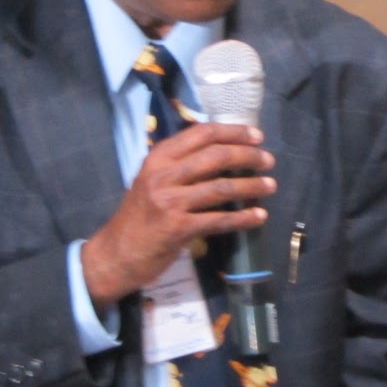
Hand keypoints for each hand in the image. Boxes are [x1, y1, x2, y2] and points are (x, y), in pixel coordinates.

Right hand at [82, 122, 275, 307]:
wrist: (115, 254)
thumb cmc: (139, 216)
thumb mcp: (152, 180)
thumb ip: (180, 164)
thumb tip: (224, 150)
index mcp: (158, 158)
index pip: (202, 133)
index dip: (233, 132)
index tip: (257, 136)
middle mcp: (163, 175)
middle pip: (216, 156)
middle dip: (248, 156)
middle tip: (269, 160)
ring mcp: (170, 202)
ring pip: (222, 187)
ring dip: (252, 185)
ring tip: (271, 186)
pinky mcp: (178, 229)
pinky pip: (219, 220)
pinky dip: (243, 217)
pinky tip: (260, 216)